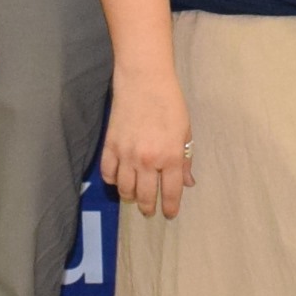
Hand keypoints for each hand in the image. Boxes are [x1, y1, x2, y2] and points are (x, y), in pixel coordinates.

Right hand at [98, 65, 194, 218]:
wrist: (144, 81)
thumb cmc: (170, 103)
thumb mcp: (185, 131)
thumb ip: (185, 159)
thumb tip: (187, 182)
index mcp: (170, 157)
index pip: (170, 192)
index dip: (169, 207)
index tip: (168, 214)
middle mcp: (147, 161)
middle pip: (144, 195)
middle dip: (148, 207)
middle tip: (149, 210)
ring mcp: (126, 154)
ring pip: (124, 189)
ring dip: (130, 197)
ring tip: (134, 197)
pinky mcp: (110, 146)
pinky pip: (108, 173)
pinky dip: (112, 181)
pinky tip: (118, 181)